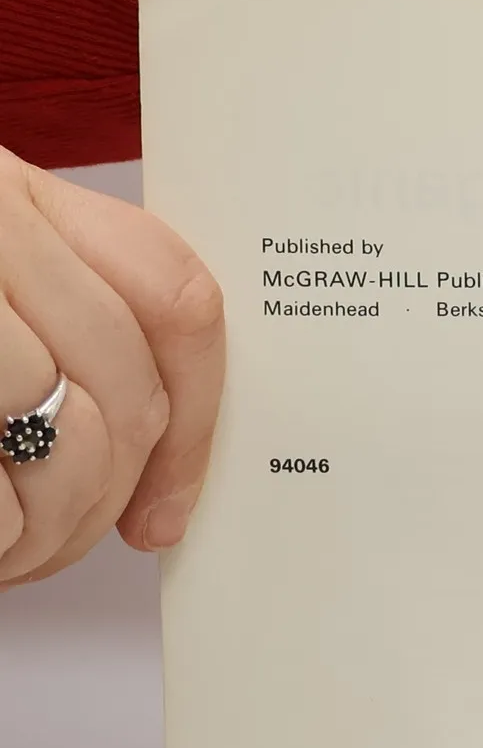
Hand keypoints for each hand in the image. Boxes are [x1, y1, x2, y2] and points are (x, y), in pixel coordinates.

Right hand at [0, 148, 224, 588]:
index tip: (178, 500)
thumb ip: (61, 314)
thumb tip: (160, 439)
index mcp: (14, 193)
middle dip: (124, 490)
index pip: (176, 298)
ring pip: (72, 438)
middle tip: (101, 540)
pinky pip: (1, 479)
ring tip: (23, 553)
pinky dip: (4, 536)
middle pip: (130, 386)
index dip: (199, 419)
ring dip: (57, 526)